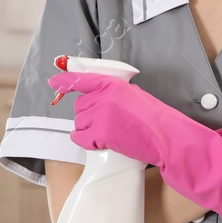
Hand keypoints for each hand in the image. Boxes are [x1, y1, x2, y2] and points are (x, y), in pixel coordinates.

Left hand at [49, 71, 221, 219]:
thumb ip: (114, 93)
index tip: (53, 82)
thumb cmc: (156, 120)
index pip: (83, 79)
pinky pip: (80, 138)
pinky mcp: (100, 133)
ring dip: (89, 130)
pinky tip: (102, 143)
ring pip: (79, 123)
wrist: (169, 139)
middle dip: (89, 116)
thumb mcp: (135, 96)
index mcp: (114, 84)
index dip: (65, 81)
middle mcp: (104, 96)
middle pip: (80, 106)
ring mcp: (101, 114)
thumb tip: (97, 96)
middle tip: (109, 124)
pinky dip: (87, 142)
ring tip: (111, 134)